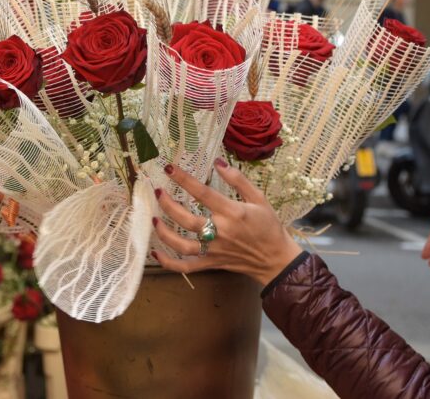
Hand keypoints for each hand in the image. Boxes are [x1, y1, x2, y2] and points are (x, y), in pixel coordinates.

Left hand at [151, 159, 302, 286]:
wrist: (275, 258)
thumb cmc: (268, 225)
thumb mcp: (259, 198)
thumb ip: (238, 180)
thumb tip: (218, 163)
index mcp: (232, 213)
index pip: (202, 193)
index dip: (184, 179)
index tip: (169, 168)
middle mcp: (220, 232)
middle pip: (186, 219)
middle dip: (168, 204)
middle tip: (158, 191)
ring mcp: (214, 250)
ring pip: (181, 244)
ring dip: (164, 232)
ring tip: (154, 218)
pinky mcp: (211, 263)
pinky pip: (185, 266)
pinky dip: (168, 262)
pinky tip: (155, 252)